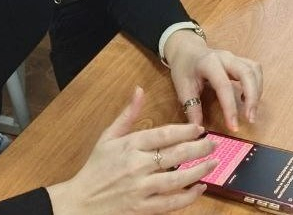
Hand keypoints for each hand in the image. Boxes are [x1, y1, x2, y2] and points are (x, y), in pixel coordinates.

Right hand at [47, 87, 216, 214]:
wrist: (78, 202)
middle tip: (214, 144)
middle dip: (200, 148)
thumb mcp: (107, 137)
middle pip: (176, 154)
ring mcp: (140, 188)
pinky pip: (170, 203)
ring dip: (200, 170)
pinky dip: (188, 196)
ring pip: (177, 179)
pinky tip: (200, 188)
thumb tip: (139, 90)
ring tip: (214, 163)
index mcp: (129, 145)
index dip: (186, 130)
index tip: (200, 129)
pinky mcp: (142, 208)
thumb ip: (127, 114)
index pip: (164, 134)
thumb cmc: (95, 168)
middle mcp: (136, 165)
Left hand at [163, 30, 262, 131]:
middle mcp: (226, 57)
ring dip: (257, 92)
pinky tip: (249, 99)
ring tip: (251, 111)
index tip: (234, 127)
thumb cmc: (184, 68)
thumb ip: (192, 107)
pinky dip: (257, 85)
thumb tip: (198, 128)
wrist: (187, 50)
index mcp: (209, 63)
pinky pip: (255, 70)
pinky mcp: (241, 60)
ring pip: (254, 71)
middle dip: (252, 98)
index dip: (230, 108)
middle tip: (250, 119)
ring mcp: (235, 57)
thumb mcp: (182, 87)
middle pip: (247, 74)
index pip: (224, 86)